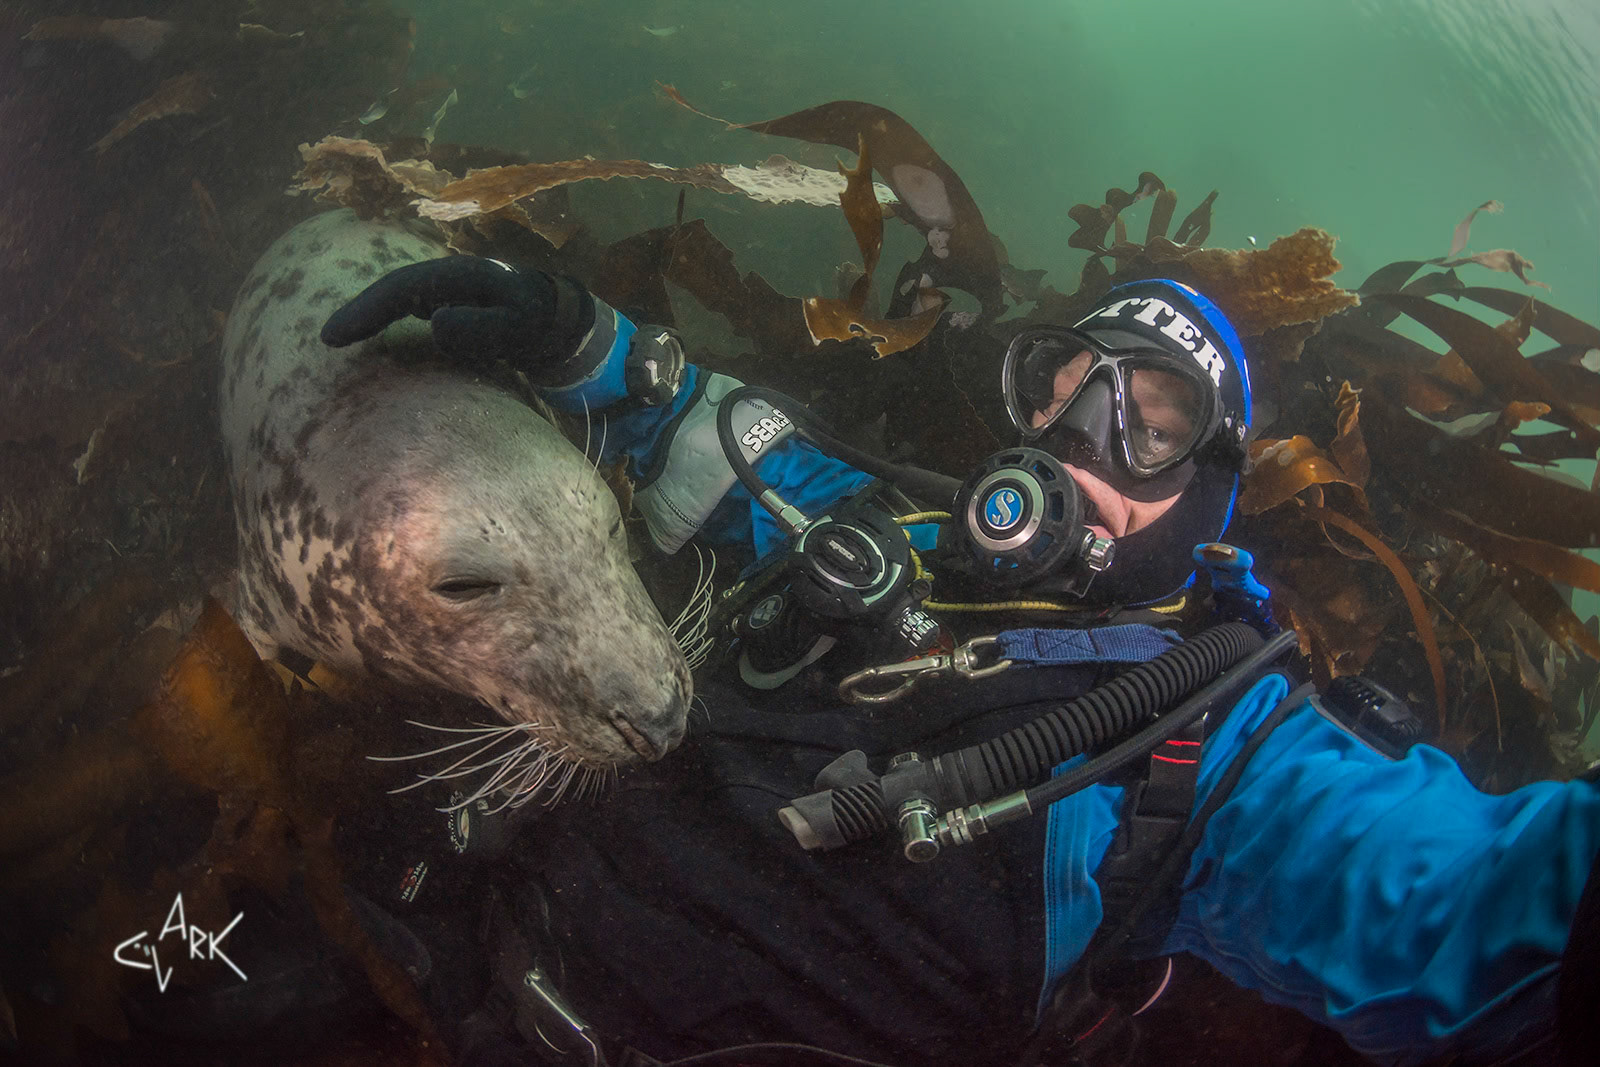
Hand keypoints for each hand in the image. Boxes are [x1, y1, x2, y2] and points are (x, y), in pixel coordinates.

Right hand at [320, 255, 591, 374]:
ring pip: (396, 295)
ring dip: (367, 314)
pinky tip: (367, 334)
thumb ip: (480, 326)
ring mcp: (443, 284)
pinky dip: (384, 317)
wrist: (553, 313)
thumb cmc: (535, 322)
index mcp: (459, 275)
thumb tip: (434, 321)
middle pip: (392, 288)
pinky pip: (405, 305)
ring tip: (337, 338)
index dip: (367, 310)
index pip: (402, 288)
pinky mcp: (443, 297)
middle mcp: (446, 273)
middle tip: (327, 339)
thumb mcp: (515, 327)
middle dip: (359, 311)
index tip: (336, 335)